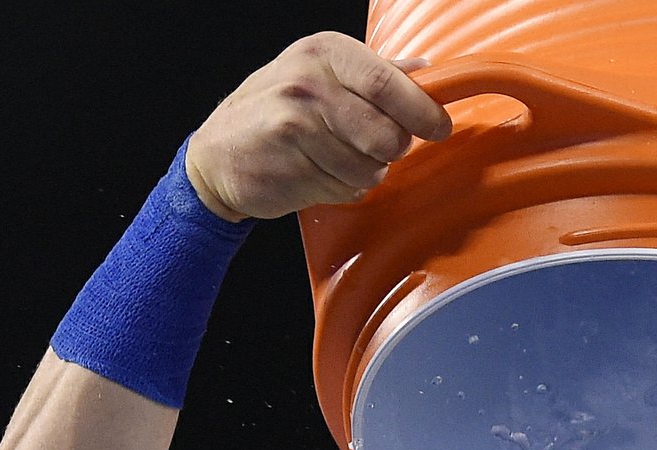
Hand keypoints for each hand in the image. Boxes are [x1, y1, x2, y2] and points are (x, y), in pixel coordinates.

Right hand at [185, 34, 451, 220]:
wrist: (217, 153)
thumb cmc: (276, 111)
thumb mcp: (320, 73)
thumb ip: (375, 72)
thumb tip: (426, 70)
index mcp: (324, 52)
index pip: (389, 84)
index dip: (423, 112)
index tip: (439, 128)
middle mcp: (308, 82)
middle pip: (387, 134)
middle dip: (391, 151)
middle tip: (373, 148)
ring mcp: (295, 124)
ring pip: (369, 169)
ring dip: (362, 174)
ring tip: (333, 159)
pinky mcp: (289, 165)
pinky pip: (343, 190)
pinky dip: (338, 190)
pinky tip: (315, 173)